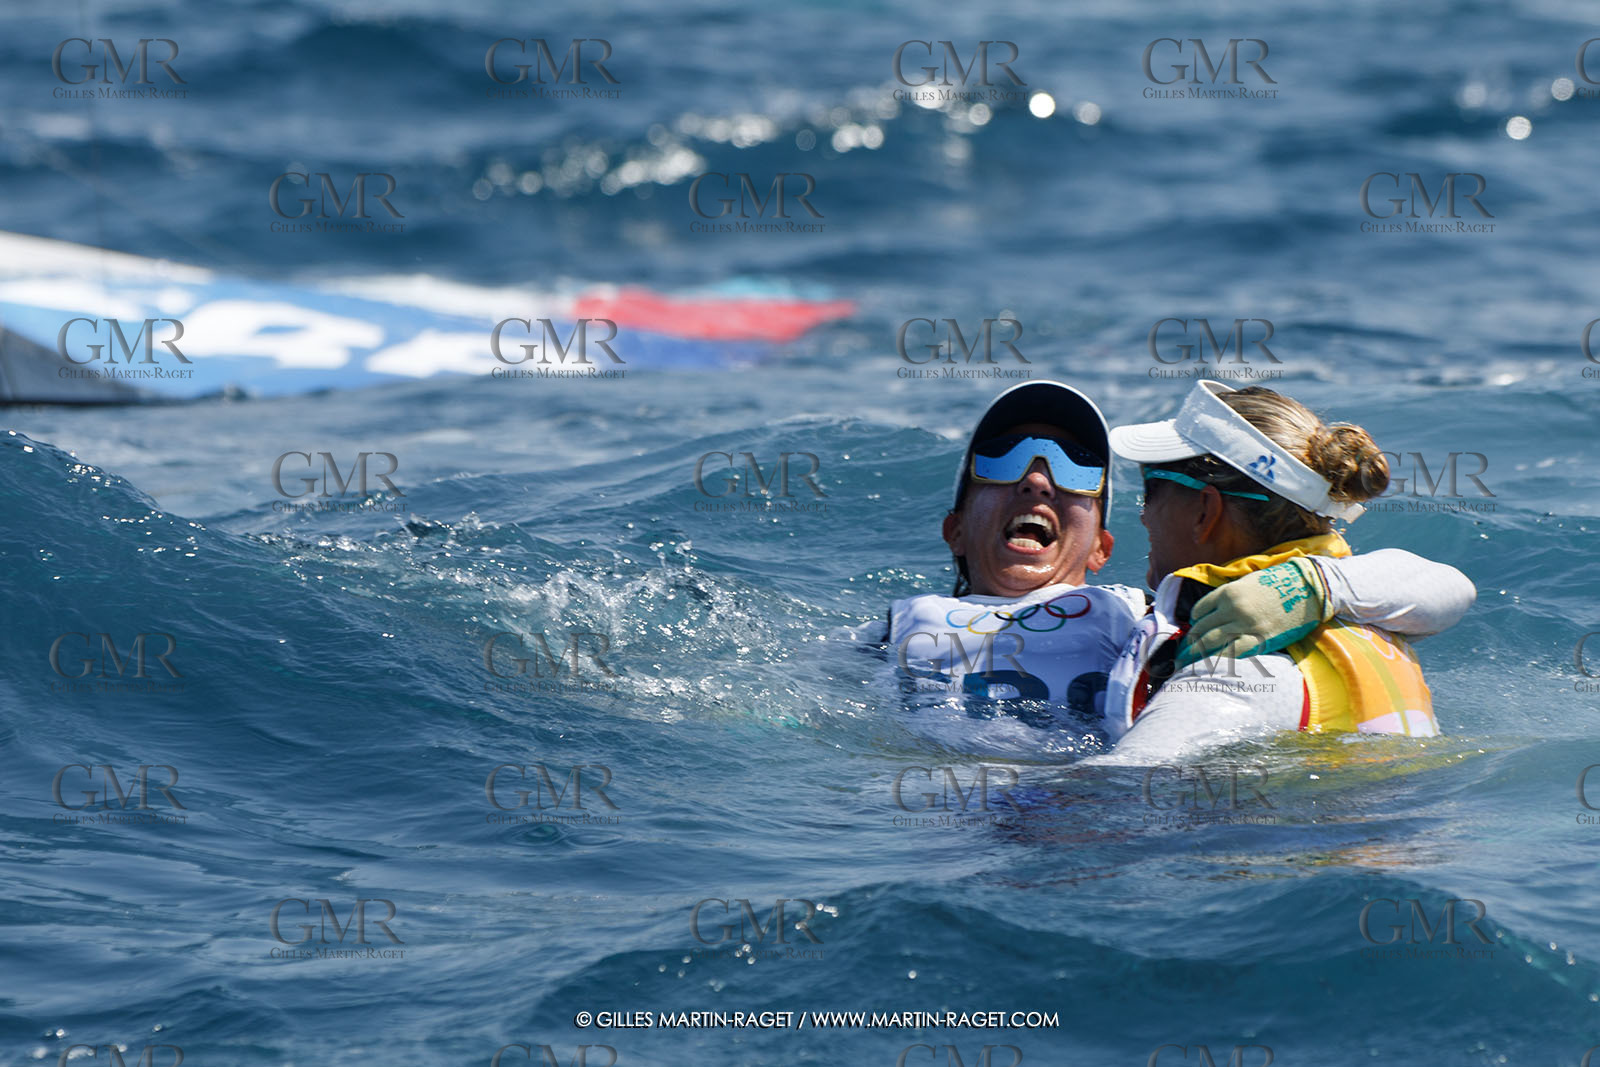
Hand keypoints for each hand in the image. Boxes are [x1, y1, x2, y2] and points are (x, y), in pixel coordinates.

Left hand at [1175, 557, 1332, 668]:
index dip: (1194, 620)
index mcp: (1228, 592)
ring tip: (1189, 663)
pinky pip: (1234, 652)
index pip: (1200, 609)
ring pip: (1212, 641)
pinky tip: (1212, 666)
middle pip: (1202, 628)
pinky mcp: (1261, 639)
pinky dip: (1220, 659)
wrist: (1308, 588)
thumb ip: (1230, 595)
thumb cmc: (1279, 582)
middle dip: (1191, 641)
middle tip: (1183, 653)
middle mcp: (1232, 609)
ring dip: (1198, 653)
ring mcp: (1246, 625)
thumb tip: (1214, 610)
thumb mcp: (1248, 582)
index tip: (1193, 627)